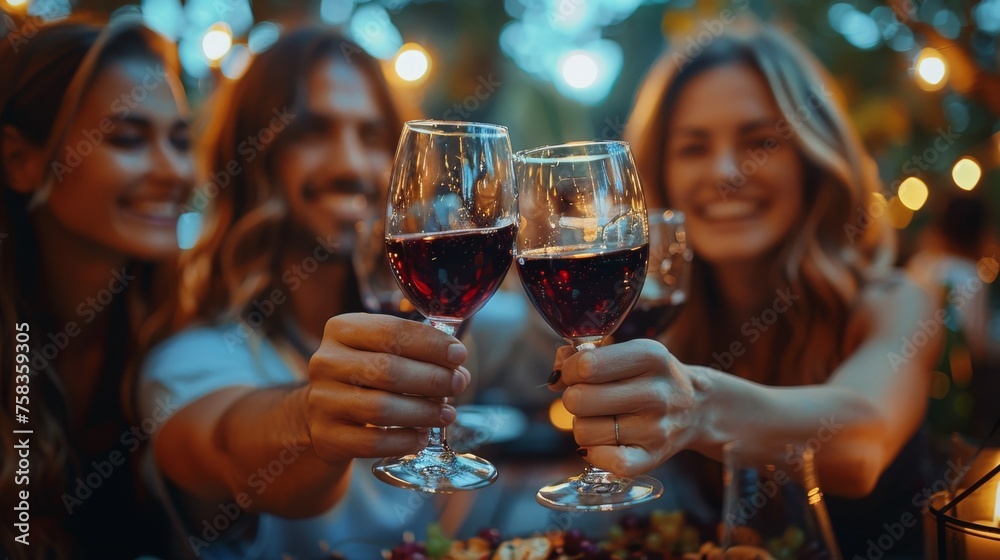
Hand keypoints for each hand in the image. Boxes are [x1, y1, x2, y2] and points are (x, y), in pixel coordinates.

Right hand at [304, 313, 469, 462]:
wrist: (326, 412)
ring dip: (422, 411)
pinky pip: (371, 442)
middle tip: (458, 384)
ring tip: (447, 414)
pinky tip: (423, 437)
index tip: (459, 355)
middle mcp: (326, 362)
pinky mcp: (326, 436)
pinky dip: (404, 441)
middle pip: (387, 369)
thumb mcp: (383, 350)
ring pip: (380, 408)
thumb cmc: (366, 375)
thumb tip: (458, 369)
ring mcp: (322, 400)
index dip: (431, 344)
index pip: (391, 332)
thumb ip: (419, 352)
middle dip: (432, 378)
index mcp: (341, 330)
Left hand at [550, 339, 703, 476]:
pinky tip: (604, 442)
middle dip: (574, 398)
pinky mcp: (653, 458)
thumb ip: (584, 356)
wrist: (697, 407)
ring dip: (584, 425)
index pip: (586, 365)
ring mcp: (656, 429)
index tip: (576, 373)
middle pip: (578, 400)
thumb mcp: (628, 353)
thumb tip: (555, 378)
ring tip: (603, 418)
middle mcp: (656, 393)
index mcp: (650, 356)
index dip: (570, 370)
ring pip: (583, 431)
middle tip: (589, 398)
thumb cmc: (650, 377)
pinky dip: (594, 453)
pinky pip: (603, 460)